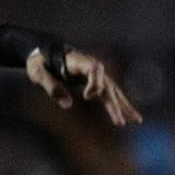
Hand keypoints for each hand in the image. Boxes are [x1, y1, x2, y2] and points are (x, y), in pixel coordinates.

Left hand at [26, 46, 141, 126]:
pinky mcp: (96, 82)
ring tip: (136, 120)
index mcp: (78, 61)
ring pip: (112, 91)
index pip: (94, 69)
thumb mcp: (38, 72)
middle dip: (114, 103)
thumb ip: (51, 86)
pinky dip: (120, 105)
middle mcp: (91, 66)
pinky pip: (110, 94)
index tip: (87, 96)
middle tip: (119, 122)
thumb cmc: (38, 62)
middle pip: (107, 84)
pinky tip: (129, 117)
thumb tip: (67, 105)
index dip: (95, 82)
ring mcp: (96, 74)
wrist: (43, 53)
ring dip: (123, 106)